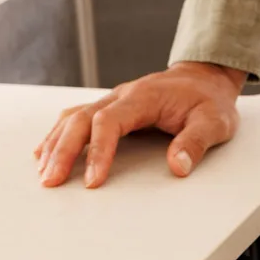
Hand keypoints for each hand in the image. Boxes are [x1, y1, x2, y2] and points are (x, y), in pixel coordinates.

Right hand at [34, 61, 246, 186]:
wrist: (205, 78)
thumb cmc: (210, 100)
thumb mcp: (215, 122)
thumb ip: (196, 143)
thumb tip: (178, 167)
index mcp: (143, 97)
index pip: (109, 122)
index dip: (98, 151)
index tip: (94, 180)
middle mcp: (121, 95)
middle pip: (81, 119)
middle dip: (64, 151)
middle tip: (52, 181)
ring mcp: (113, 100)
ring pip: (73, 118)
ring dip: (56, 145)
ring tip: (44, 173)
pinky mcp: (111, 108)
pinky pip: (76, 118)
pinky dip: (58, 136)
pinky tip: (45, 153)